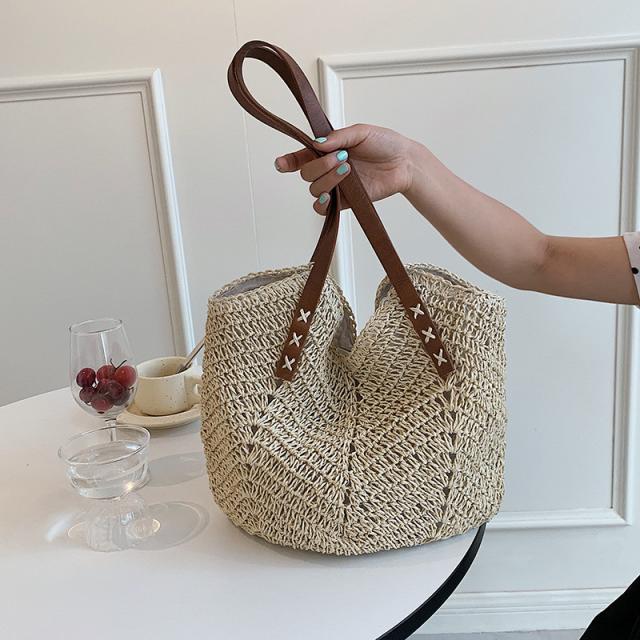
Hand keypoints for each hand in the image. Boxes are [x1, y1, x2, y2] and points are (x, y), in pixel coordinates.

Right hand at [274, 124, 417, 214]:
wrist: (404, 163)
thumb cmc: (385, 144)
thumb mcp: (361, 131)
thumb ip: (339, 137)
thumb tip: (317, 143)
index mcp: (327, 151)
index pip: (301, 157)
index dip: (288, 161)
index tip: (282, 164)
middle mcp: (328, 169)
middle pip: (306, 173)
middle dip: (320, 166)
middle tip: (342, 158)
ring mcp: (336, 186)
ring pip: (314, 189)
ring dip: (327, 179)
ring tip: (348, 170)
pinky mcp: (345, 202)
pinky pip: (324, 208)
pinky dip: (323, 203)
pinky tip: (331, 195)